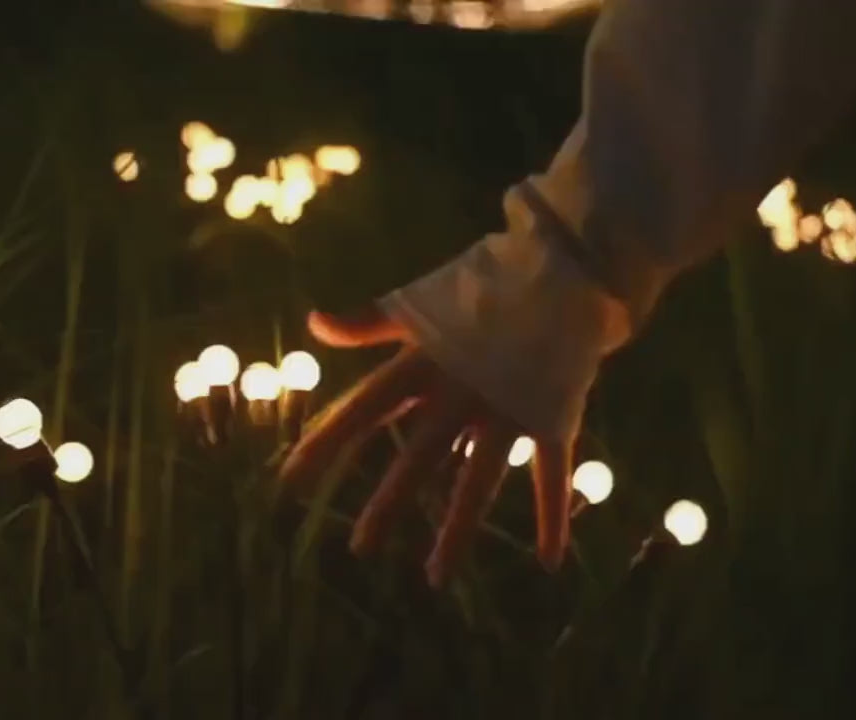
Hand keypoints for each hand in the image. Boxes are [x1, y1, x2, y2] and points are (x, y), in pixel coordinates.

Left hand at [278, 306, 572, 586]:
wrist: (564, 271)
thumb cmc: (485, 288)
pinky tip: (550, 560)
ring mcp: (507, 409)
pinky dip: (553, 516)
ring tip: (435, 577)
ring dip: (457, 530)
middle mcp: (459, 392)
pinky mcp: (550, 417)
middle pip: (418, 457)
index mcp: (424, 364)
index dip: (326, 444)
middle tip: (360, 548)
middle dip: (389, 504)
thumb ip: (368, 323)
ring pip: (479, 480)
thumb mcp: (422, 305)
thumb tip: (314, 323)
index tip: (290, 482)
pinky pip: (551, 475)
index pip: (364, 409)